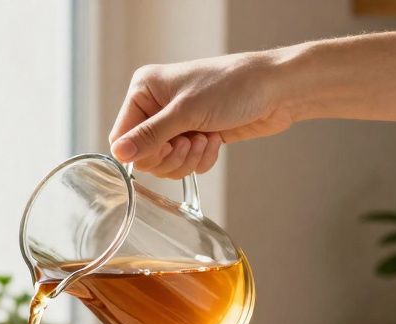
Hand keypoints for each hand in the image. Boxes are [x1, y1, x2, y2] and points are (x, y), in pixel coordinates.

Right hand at [109, 51, 295, 178]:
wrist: (276, 89)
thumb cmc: (233, 86)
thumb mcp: (185, 112)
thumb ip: (149, 135)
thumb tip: (119, 154)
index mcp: (145, 90)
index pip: (121, 136)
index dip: (142, 151)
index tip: (167, 146)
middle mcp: (157, 106)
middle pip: (143, 154)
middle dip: (170, 156)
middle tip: (190, 142)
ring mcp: (176, 123)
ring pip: (165, 163)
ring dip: (188, 159)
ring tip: (207, 139)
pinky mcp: (195, 136)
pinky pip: (185, 164)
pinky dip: (201, 159)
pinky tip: (216, 140)